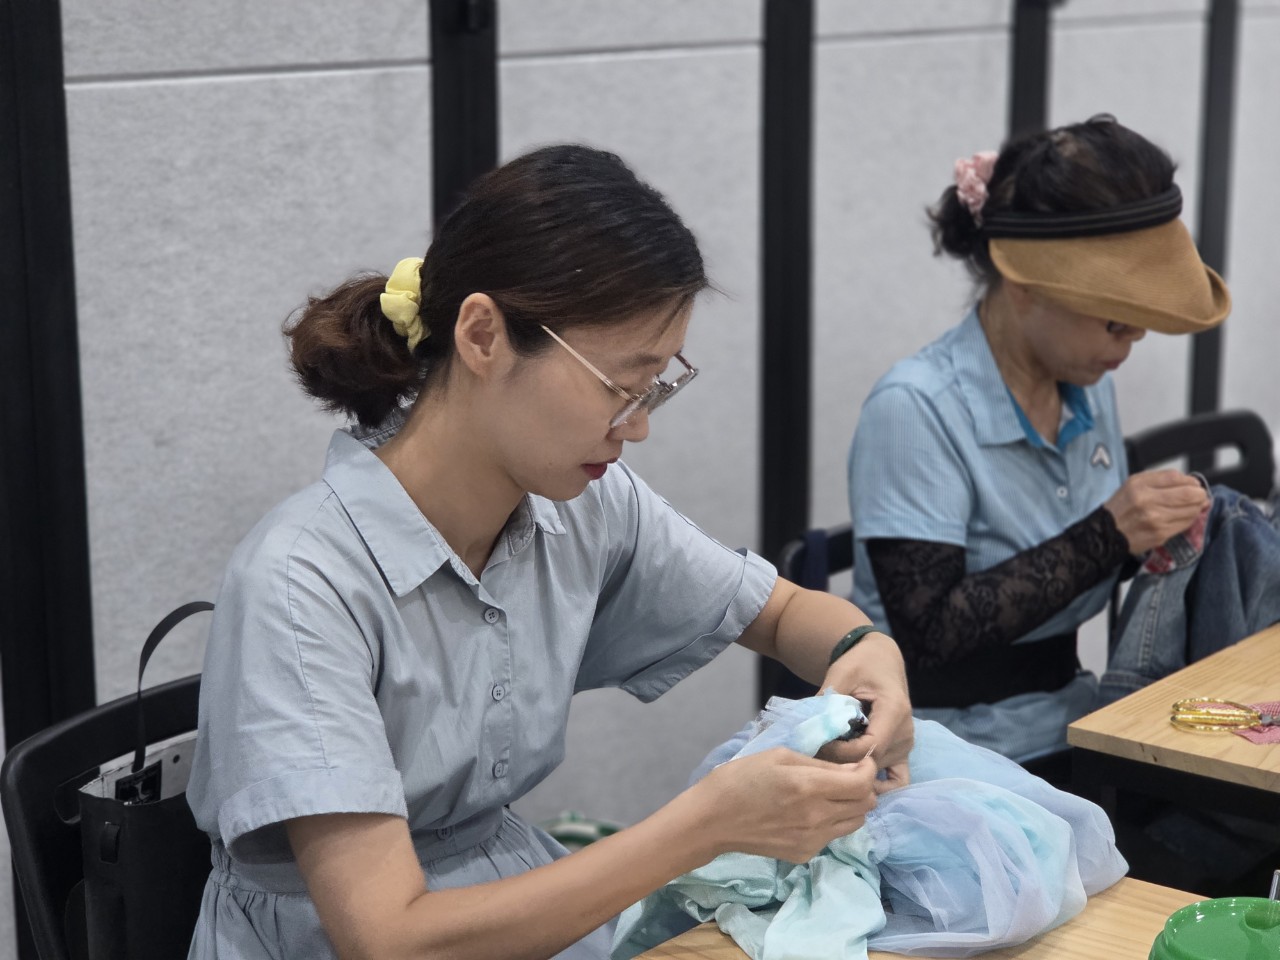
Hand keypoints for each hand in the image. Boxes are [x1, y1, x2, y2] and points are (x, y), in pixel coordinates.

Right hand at [693, 747, 877, 862]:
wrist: (713, 819)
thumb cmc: (741, 778)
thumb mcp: (779, 756)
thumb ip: (820, 763)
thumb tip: (852, 769)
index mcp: (809, 787)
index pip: (863, 784)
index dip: (869, 770)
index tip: (860, 762)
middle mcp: (817, 817)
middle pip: (866, 805)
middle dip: (863, 787)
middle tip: (846, 776)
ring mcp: (812, 840)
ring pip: (855, 823)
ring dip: (851, 806)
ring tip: (830, 794)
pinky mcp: (804, 854)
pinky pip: (833, 836)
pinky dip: (832, 822)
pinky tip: (810, 812)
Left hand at [820, 632, 913, 791]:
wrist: (880, 660)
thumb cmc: (860, 664)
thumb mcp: (840, 675)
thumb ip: (827, 704)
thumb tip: (809, 733)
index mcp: (894, 711)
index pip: (868, 749)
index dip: (840, 752)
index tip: (818, 742)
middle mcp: (905, 733)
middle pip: (871, 764)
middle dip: (840, 762)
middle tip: (816, 752)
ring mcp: (906, 746)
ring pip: (877, 773)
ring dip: (851, 769)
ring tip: (828, 756)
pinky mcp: (903, 752)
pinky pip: (897, 780)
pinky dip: (877, 784)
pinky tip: (853, 778)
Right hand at [1104, 470, 1207, 554]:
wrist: (1105, 533)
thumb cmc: (1121, 507)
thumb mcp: (1133, 484)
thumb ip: (1160, 479)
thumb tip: (1190, 483)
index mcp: (1139, 485)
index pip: (1176, 478)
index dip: (1190, 481)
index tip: (1194, 484)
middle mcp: (1147, 501)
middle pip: (1188, 494)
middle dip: (1200, 494)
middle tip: (1200, 496)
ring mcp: (1155, 519)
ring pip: (1191, 510)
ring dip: (1197, 507)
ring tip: (1193, 506)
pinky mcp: (1160, 534)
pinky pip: (1185, 524)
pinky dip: (1190, 519)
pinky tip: (1184, 516)